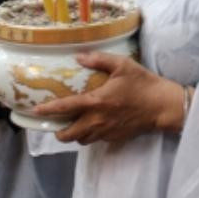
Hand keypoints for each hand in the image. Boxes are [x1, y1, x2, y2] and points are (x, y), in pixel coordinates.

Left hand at [33, 51, 183, 144]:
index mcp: (97, 101)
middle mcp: (98, 121)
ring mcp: (106, 132)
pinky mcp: (115, 138)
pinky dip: (90, 135)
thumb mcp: (122, 65)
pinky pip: (96, 140)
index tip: (36, 111)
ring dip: (74, 134)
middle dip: (59, 132)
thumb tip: (78, 57)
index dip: (48, 111)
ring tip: (74, 124)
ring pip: (82, 140)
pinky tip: (95, 124)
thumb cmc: (142, 84)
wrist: (162, 106)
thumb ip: (99, 60)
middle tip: (56, 123)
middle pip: (69, 134)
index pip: (66, 108)